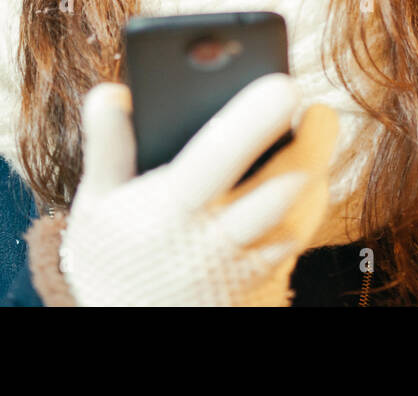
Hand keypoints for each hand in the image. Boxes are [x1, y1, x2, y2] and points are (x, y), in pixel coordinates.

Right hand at [59, 73, 338, 305]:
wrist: (128, 332)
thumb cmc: (111, 260)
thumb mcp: (95, 204)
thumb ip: (106, 146)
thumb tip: (114, 91)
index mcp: (171, 210)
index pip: (219, 156)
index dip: (255, 119)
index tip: (285, 85)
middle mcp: (215, 241)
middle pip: (283, 188)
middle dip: (313, 146)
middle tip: (322, 110)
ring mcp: (243, 269)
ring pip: (300, 218)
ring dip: (316, 175)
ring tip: (318, 132)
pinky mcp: (259, 286)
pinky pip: (297, 242)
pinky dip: (308, 206)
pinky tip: (305, 177)